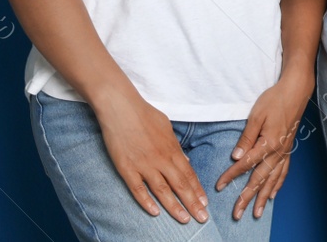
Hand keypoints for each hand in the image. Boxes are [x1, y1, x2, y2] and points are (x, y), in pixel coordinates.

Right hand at [93, 89, 208, 223]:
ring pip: (162, 191)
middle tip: (203, 218)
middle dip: (193, 203)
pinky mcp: (126, 168)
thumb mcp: (167, 128)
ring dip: (174, 207)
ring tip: (185, 219)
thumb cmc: (145, 115)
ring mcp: (144, 164)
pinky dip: (146, 201)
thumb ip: (175, 147)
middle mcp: (161, 159)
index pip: (189, 174)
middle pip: (180, 185)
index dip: (197, 190)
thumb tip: (184, 162)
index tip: (205, 203)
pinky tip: (155, 212)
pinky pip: (137, 189)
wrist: (121, 107)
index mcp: (172, 149)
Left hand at [215, 74, 311, 219]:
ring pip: (273, 179)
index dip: (231, 176)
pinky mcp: (288, 148)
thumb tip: (236, 156)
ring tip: (257, 212)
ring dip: (264, 197)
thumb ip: (247, 138)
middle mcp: (278, 151)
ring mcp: (285, 151)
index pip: (246, 164)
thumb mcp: (256, 116)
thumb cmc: (275, 99)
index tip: (219, 186)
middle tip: (238, 213)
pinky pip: (284, 171)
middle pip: (260, 179)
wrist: (297, 91)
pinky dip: (278, 184)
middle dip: (248, 197)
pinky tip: (274, 193)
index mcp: (269, 143)